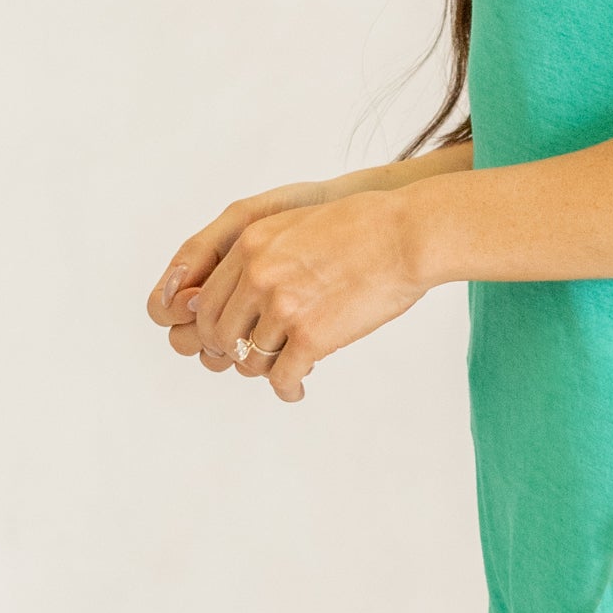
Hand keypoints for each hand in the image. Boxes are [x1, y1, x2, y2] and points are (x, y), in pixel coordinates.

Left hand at [164, 188, 429, 402]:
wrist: (406, 236)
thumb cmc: (366, 225)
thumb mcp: (297, 224)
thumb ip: (264, 253)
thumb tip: (247, 287)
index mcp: (251, 245)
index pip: (206, 301)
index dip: (214, 326)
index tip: (229, 335)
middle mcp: (258, 276)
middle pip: (220, 334)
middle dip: (233, 351)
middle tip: (253, 357)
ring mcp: (282, 308)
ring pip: (249, 360)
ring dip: (263, 370)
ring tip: (283, 370)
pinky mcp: (310, 337)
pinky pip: (282, 378)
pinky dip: (287, 389)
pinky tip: (297, 388)